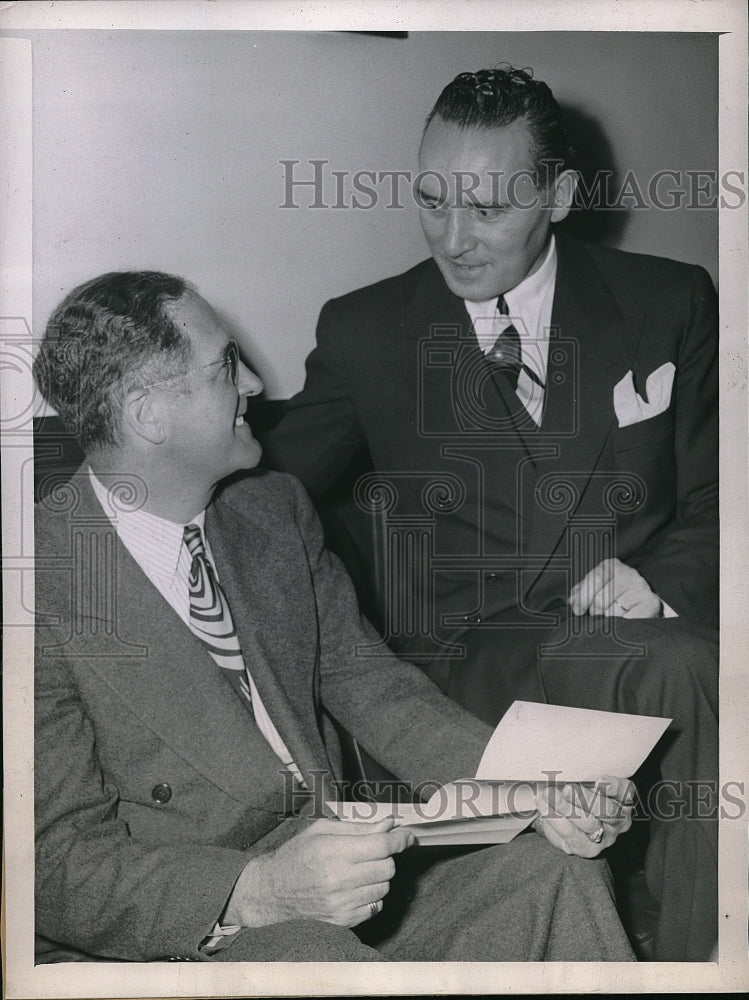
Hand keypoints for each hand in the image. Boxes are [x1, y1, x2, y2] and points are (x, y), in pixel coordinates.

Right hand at [224, 818, 414, 928]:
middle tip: (372, 851)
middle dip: (386, 856)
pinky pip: (375, 906)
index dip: (400, 839)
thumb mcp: (321, 830)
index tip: (407, 835)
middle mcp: (338, 880)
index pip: (381, 846)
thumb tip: (388, 824)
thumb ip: (358, 827)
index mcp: (332, 852)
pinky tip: (354, 887)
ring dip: (379, 876)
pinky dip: (371, 895)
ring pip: (384, 887)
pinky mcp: (343, 921)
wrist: (272, 892)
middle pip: (387, 867)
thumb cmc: (296, 856)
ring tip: (359, 870)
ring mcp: (341, 904)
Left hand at [533, 776, 634, 857]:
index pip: (626, 793)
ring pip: (588, 824)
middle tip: (567, 788)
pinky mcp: (587, 849)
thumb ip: (585, 774)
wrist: (563, 812)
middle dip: (584, 798)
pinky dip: (555, 819)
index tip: (598, 780)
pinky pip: (572, 836)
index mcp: (623, 799)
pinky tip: (543, 805)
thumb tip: (571, 766)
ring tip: (549, 793)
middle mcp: (619, 820)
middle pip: (607, 810)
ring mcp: (605, 837)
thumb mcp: (586, 779)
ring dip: (565, 807)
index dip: (613, 787)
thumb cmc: (579, 790)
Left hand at [568, 558, 661, 617]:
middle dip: (595, 612)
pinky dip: (621, 626)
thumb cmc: (612, 593)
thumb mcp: (595, 587)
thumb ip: (581, 592)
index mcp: (611, 566)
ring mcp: (641, 588)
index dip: (583, 597)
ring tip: (611, 617)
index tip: (578, 610)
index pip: (595, 580)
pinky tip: (621, 623)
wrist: (640, 598)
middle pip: (601, 600)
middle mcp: (628, 574)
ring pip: (613, 614)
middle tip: (598, 615)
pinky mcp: (651, 603)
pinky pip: (629, 621)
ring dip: (607, 621)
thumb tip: (573, 602)